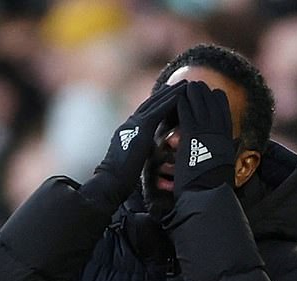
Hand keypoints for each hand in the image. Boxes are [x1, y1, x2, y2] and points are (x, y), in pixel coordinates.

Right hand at [94, 81, 187, 197]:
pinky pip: (159, 110)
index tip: (169, 96)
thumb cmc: (120, 179)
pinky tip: (181, 94)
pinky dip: (170, 101)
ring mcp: (135, 124)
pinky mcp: (142, 128)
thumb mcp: (133, 162)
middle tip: (179, 84)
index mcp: (128, 132)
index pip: (145, 115)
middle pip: (150, 104)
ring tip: (185, 84)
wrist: (111, 180)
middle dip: (165, 94)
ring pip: (155, 103)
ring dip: (171, 92)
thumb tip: (149, 156)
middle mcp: (130, 124)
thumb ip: (141, 153)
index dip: (157, 104)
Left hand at [174, 81, 234, 198]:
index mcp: (227, 143)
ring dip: (194, 94)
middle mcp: (220, 135)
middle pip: (214, 106)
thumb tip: (226, 153)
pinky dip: (183, 104)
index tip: (213, 94)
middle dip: (205, 94)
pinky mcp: (193, 137)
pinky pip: (188, 114)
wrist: (205, 197)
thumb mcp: (220, 169)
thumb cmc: (211, 189)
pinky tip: (178, 97)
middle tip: (197, 84)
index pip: (225, 115)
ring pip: (201, 106)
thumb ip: (220, 156)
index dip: (218, 103)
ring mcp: (207, 135)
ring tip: (187, 84)